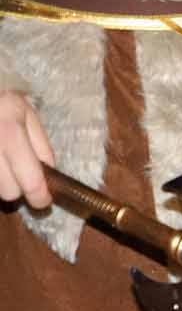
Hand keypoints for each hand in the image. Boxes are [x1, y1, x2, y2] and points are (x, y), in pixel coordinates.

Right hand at [0, 90, 53, 208]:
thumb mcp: (23, 110)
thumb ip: (40, 143)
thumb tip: (49, 172)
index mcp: (9, 132)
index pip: (30, 180)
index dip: (39, 196)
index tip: (42, 200)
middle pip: (8, 192)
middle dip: (16, 189)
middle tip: (17, 176)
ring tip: (1, 163)